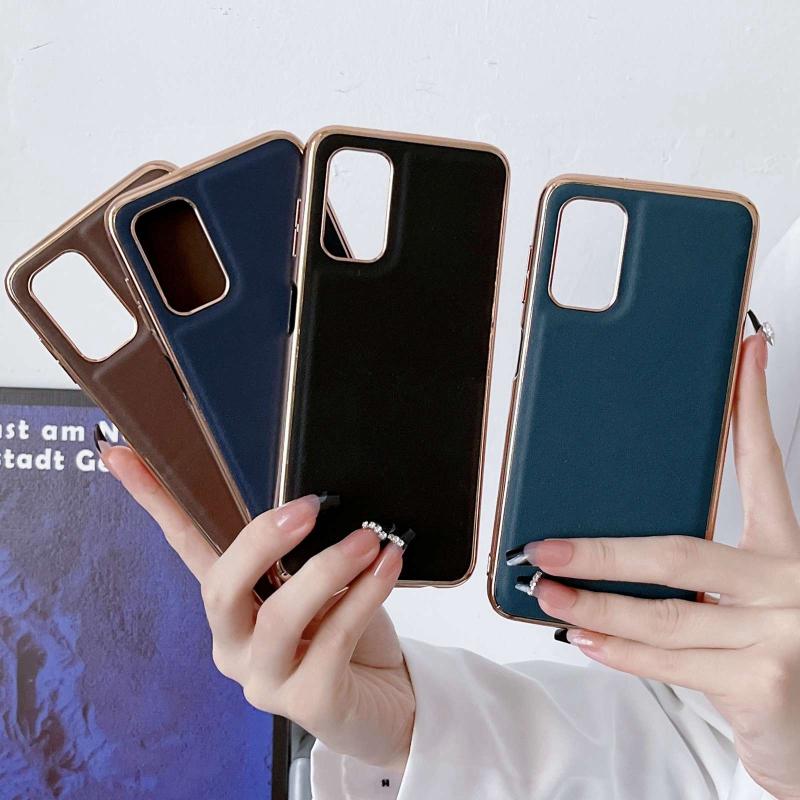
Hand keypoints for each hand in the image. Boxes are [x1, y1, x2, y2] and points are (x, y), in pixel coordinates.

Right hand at [100, 446, 414, 771]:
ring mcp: (266, 678)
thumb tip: (308, 493)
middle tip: (309, 507)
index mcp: (233, 604)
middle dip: (262, 540)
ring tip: (369, 538)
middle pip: (221, 589)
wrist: (391, 696)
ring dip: (328, 568)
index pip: (186, 546)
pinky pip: (334, 639)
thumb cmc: (350, 630)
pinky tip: (387, 566)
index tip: (122, 454)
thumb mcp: (322, 580)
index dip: (155, 501)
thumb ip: (304, 547)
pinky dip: (366, 594)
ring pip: (279, 618)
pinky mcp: (309, 701)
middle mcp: (236, 643)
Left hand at [516, 334, 799, 799]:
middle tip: (546, 546)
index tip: (739, 355)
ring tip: (547, 592)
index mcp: (781, 548)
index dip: (750, 408)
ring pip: (664, 614)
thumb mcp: (740, 593)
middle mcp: (784, 582)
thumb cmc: (763, 649)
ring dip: (595, 603)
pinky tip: (583, 637)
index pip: (763, 465)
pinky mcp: (762, 682)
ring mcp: (778, 633)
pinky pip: (671, 663)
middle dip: (604, 552)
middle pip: (680, 554)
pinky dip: (620, 653)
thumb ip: (694, 566)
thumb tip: (617, 533)